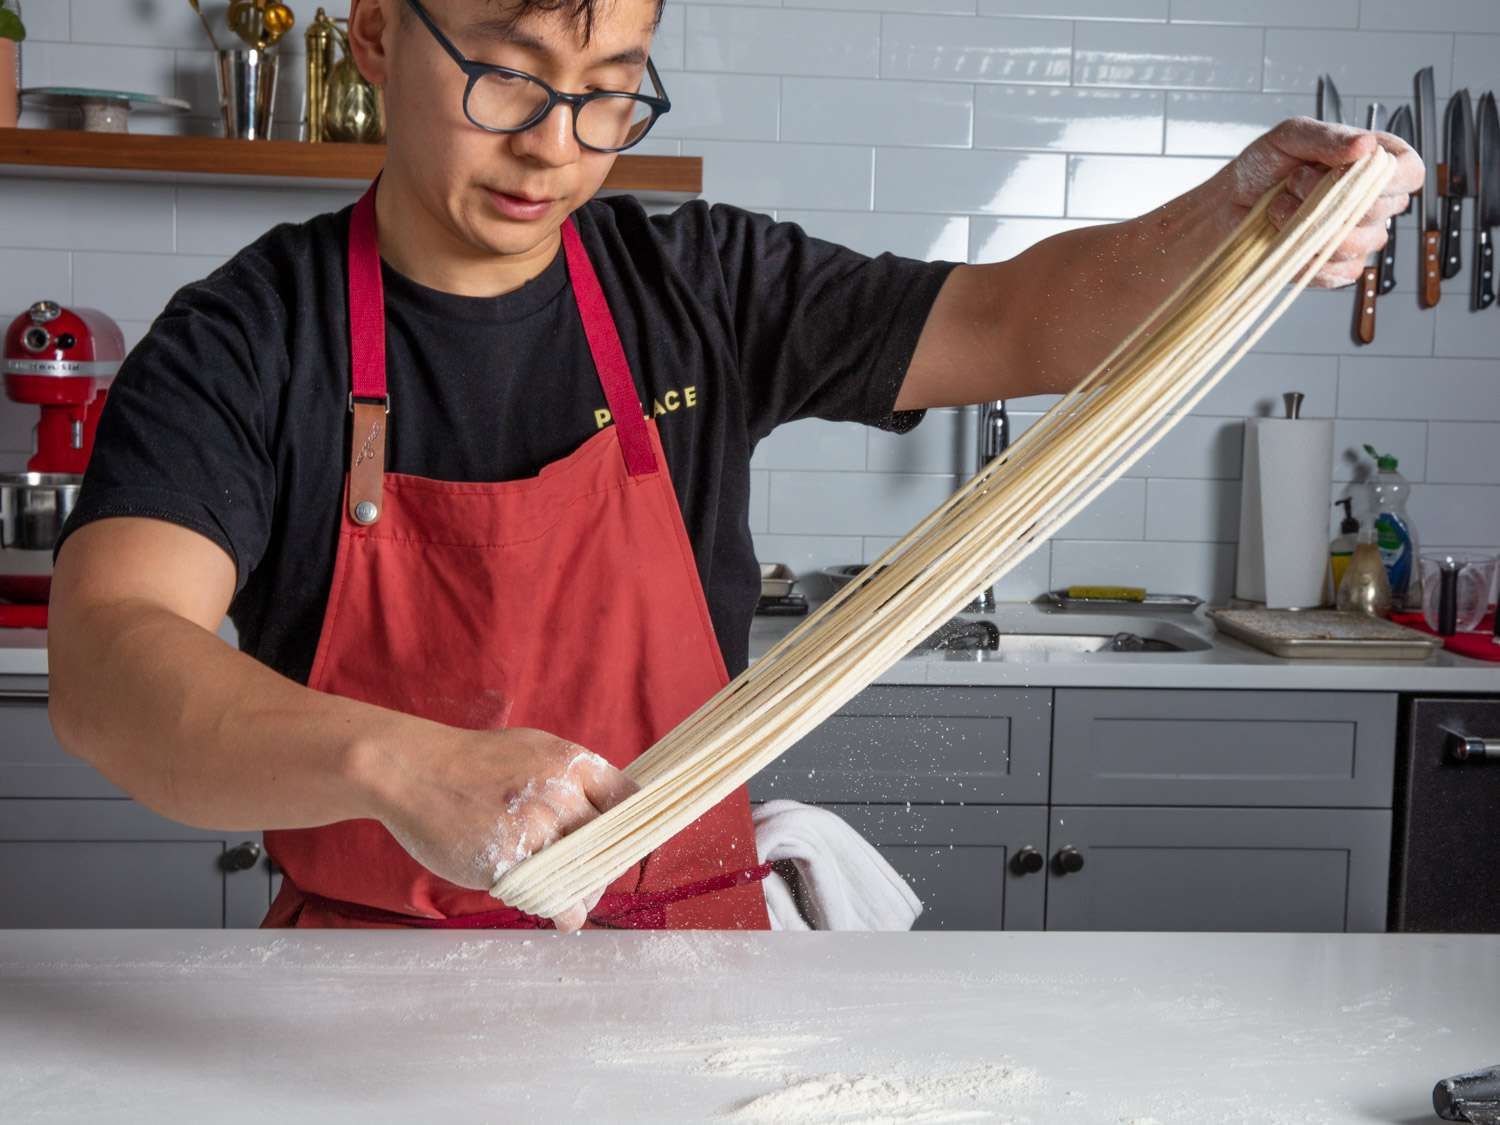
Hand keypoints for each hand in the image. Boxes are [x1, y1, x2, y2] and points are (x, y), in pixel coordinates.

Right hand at [371, 726, 638, 932]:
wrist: (412, 771)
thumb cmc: (474, 762)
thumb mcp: (535, 749)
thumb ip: (573, 778)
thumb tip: (608, 809)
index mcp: (573, 764)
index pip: (631, 801)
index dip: (634, 827)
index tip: (626, 843)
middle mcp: (561, 796)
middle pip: (611, 844)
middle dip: (608, 867)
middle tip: (596, 879)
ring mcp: (535, 830)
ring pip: (586, 876)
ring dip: (587, 894)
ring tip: (577, 901)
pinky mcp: (508, 863)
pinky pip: (553, 898)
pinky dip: (564, 912)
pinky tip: (563, 916)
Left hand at [1219, 116, 1424, 287]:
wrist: (1226, 209)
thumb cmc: (1260, 171)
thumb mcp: (1289, 137)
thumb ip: (1327, 137)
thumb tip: (1366, 144)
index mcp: (1373, 164)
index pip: (1410, 173)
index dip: (1391, 176)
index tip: (1356, 170)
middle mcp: (1371, 202)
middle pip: (1384, 210)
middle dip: (1330, 196)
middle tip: (1294, 182)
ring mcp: (1357, 239)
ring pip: (1359, 242)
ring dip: (1311, 225)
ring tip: (1281, 207)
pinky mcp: (1336, 269)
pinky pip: (1338, 271)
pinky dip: (1306, 255)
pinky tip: (1286, 237)